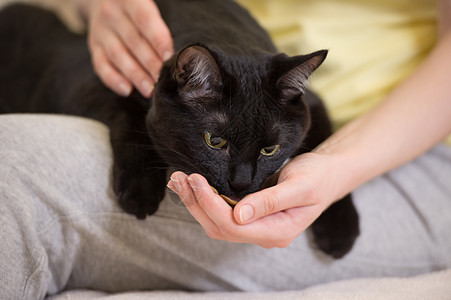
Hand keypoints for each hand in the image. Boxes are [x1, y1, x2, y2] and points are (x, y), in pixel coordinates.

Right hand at [80, 0, 173, 96]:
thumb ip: (157, 24)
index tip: (170, 59)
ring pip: (118, 56)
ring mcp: (101, 31)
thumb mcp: (146, 4)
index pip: (145, 20)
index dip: (158, 40)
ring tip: (149, 90)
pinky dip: (113, 80)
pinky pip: (101, 65)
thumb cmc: (137, 8)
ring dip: (135, 76)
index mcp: (129, 0)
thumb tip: (173, 54)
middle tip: (163, 81)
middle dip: (150, 64)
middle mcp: (112, 14)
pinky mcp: (94, 46)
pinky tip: (127, 90)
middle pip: (133, 42)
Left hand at [167, 153, 344, 247]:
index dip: (211, 204)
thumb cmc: (318, 177)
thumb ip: (271, 201)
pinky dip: (205, 200)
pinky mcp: (251, 216)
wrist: (328, 174)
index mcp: (279, 232)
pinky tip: (193, 186)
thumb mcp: (300, 186)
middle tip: (178, 178)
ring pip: (218, 222)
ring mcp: (257, 227)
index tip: (196, 180)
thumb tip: (239, 214)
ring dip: (196, 203)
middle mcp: (264, 234)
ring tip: (178, 181)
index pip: (235, 225)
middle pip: (220, 227)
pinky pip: (223, 214)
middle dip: (196, 203)